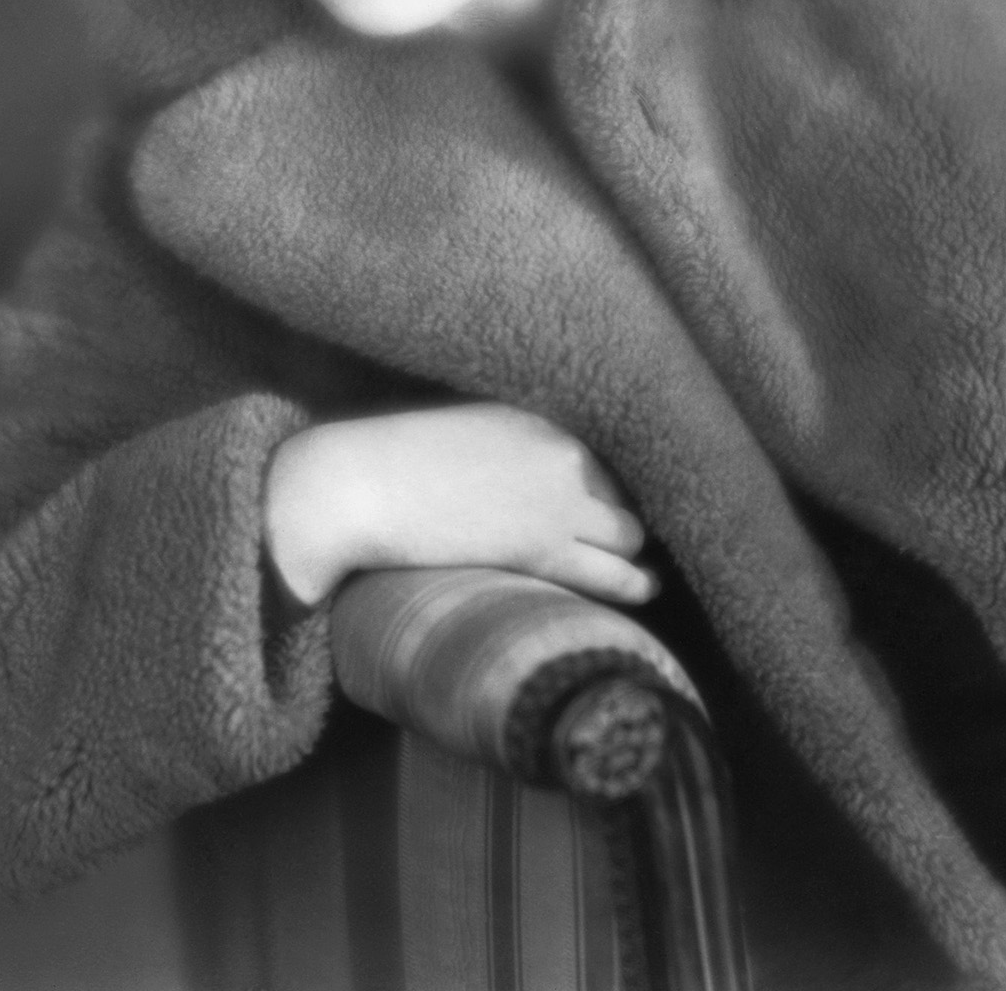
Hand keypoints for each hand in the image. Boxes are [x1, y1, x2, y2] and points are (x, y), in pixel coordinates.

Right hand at [263, 403, 654, 606]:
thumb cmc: (393, 462)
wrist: (359, 485)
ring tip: (646, 575)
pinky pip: (614, 573)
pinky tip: (645, 589)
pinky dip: (635, 584)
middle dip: (625, 515)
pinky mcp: (545, 547)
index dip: (609, 483)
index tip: (614, 503)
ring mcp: (558, 498)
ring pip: (629, 532)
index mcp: (540, 416)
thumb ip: (507, 445)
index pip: (602, 454)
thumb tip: (518, 475)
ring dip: (634, 552)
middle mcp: (560, 450)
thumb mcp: (466, 432)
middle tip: (628, 541)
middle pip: (622, 489)